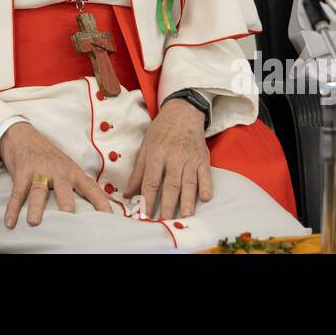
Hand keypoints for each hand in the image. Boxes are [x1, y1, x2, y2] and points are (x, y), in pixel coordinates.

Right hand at [0, 122, 111, 227]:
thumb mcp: (65, 166)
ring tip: (34, 222)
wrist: (23, 136)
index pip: (89, 187)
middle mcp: (57, 171)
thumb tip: (91, 206)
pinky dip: (12, 208)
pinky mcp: (22, 172)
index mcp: (72, 171)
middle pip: (64, 189)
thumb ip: (75, 183)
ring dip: (36, 207)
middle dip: (67, 204)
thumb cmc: (47, 156)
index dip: (100, 201)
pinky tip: (10, 221)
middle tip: (69, 218)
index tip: (109, 216)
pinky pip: (17, 192)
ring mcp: (39, 171)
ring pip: (39, 191)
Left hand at [123, 98, 211, 218]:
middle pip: (171, 185)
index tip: (145, 215)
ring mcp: (190, 158)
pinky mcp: (203, 158)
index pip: (151, 181)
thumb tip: (128, 194)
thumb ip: (138, 172)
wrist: (183, 112)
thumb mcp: (145, 147)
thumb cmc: (161, 131)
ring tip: (185, 217)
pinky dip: (207, 186)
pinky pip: (206, 175)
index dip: (148, 199)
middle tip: (165, 222)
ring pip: (189, 183)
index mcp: (156, 153)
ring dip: (187, 201)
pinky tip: (205, 198)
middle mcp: (174, 157)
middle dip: (168, 205)